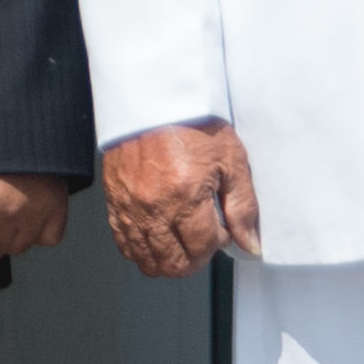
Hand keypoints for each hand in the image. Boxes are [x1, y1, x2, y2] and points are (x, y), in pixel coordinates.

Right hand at [100, 120, 260, 278]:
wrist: (154, 100)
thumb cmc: (193, 123)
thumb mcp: (232, 160)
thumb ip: (243, 207)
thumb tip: (250, 243)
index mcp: (186, 195)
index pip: (204, 247)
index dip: (220, 243)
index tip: (224, 230)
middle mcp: (154, 207)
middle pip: (174, 263)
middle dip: (196, 260)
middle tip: (205, 243)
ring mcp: (130, 208)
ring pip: (147, 261)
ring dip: (169, 261)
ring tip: (183, 244)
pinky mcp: (114, 203)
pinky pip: (125, 245)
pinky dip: (142, 251)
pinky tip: (158, 240)